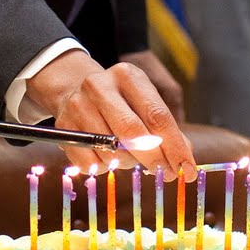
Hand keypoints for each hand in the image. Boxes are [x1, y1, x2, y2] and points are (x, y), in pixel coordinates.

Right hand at [26, 49, 193, 177]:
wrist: (74, 90)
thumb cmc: (120, 102)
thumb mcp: (144, 103)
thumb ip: (166, 131)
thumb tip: (185, 163)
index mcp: (127, 75)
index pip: (157, 115)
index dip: (175, 146)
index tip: (187, 170)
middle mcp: (99, 85)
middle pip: (133, 132)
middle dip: (154, 158)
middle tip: (166, 174)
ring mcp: (77, 105)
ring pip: (111, 151)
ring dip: (126, 163)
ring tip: (128, 155)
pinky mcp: (63, 127)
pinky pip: (90, 163)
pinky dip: (103, 168)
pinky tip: (105, 156)